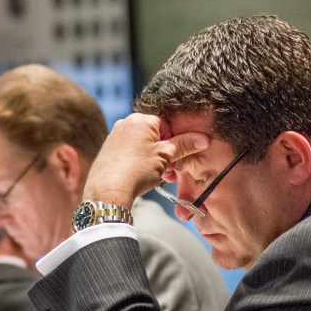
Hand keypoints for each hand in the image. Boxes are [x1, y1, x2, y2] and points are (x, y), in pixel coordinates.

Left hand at [83, 113, 209, 207]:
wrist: (107, 192)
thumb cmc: (136, 172)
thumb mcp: (165, 157)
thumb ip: (185, 145)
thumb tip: (203, 139)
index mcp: (140, 119)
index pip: (168, 124)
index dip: (177, 142)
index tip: (178, 157)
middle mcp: (125, 123)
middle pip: (155, 135)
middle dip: (165, 153)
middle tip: (169, 170)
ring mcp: (115, 136)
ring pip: (143, 145)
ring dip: (154, 159)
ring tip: (156, 176)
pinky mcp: (108, 150)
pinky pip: (130, 152)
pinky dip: (139, 162)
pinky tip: (141, 176)